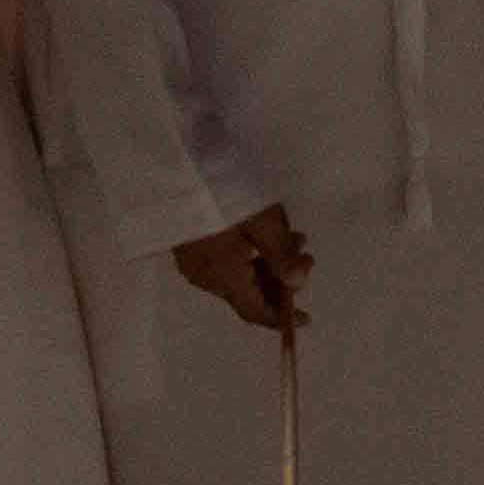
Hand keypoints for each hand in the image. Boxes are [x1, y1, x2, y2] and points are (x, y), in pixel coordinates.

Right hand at [167, 205, 313, 335]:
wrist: (177, 165)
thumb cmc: (224, 193)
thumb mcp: (263, 222)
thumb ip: (282, 256)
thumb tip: (298, 284)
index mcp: (223, 276)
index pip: (253, 310)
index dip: (280, 318)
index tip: (306, 318)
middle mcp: (204, 276)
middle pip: (248, 291)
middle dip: (281, 278)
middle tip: (305, 252)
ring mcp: (192, 260)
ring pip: (237, 273)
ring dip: (268, 261)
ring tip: (293, 236)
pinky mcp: (188, 242)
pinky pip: (224, 260)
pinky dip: (249, 253)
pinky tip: (267, 232)